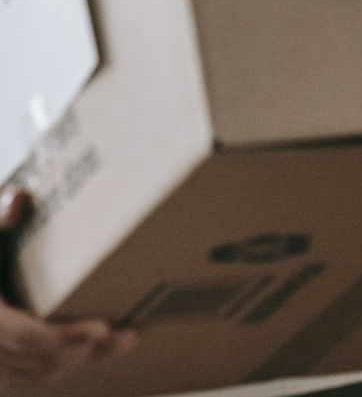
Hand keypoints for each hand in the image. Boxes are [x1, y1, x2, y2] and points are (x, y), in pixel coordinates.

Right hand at [0, 189, 136, 383]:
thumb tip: (21, 197)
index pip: (30, 338)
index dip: (66, 338)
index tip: (101, 328)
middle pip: (42, 362)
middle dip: (87, 352)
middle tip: (128, 338)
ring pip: (37, 374)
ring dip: (78, 361)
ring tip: (119, 343)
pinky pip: (26, 375)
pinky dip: (57, 365)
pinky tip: (88, 350)